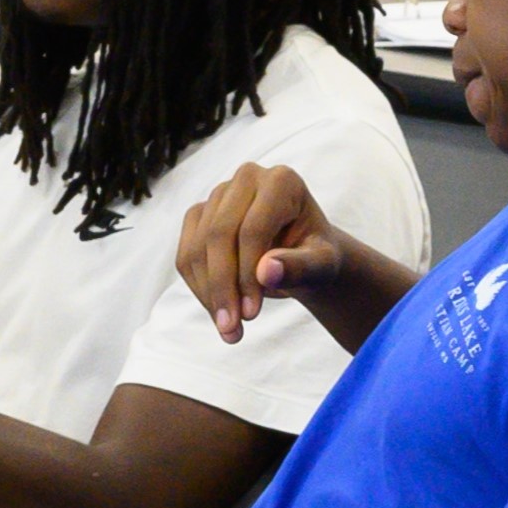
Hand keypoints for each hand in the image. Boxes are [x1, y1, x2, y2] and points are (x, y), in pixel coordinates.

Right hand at [176, 165, 353, 342]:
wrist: (304, 254)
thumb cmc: (317, 256)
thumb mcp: (322, 265)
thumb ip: (301, 266)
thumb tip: (266, 271)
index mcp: (282, 181)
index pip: (253, 229)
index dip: (248, 274)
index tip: (252, 315)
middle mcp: (246, 178)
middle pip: (219, 235)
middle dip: (223, 287)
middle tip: (232, 329)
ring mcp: (218, 194)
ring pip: (197, 248)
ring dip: (208, 294)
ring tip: (229, 329)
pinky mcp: (199, 215)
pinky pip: (185, 256)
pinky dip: (199, 289)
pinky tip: (218, 312)